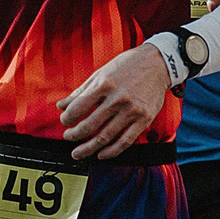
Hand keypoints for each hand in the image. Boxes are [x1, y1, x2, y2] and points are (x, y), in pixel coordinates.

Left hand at [58, 44, 172, 159]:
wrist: (158, 63)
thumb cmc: (127, 66)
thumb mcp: (101, 73)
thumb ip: (81, 91)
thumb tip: (61, 106)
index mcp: (105, 85)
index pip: (78, 108)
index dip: (67, 118)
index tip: (65, 121)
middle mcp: (118, 99)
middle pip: (90, 125)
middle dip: (74, 135)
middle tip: (68, 136)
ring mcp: (132, 110)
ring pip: (105, 137)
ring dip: (88, 148)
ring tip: (78, 152)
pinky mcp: (144, 119)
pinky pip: (125, 141)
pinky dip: (111, 152)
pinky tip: (101, 155)